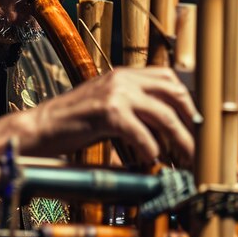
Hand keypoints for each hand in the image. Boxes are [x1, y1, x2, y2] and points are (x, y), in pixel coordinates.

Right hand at [0, 66, 197, 165]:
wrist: (40, 127)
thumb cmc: (74, 122)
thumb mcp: (107, 105)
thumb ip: (133, 108)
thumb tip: (166, 129)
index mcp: (124, 74)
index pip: (169, 79)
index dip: (188, 102)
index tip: (196, 124)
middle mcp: (123, 78)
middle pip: (174, 94)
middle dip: (191, 121)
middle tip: (198, 145)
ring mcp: (115, 93)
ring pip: (164, 116)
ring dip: (180, 142)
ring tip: (184, 161)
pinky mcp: (107, 113)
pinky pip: (143, 135)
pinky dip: (151, 152)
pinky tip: (151, 162)